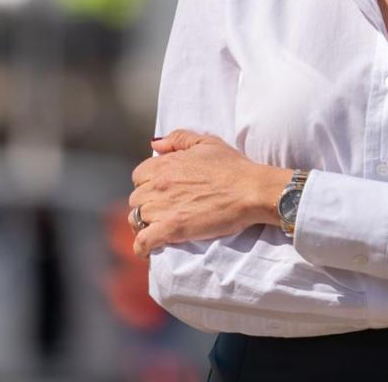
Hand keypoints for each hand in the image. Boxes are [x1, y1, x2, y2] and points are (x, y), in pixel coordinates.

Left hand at [129, 129, 290, 256]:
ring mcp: (162, 207)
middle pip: (136, 198)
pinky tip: (148, 250)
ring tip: (157, 228)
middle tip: (162, 210)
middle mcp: (158, 184)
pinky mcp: (171, 229)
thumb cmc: (234, 167)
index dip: (148, 183)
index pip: (139, 175)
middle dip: (146, 203)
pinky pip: (143, 241)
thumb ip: (179, 138)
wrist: (251, 191)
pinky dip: (142, 247)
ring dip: (144, 224)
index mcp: (165, 164)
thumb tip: (155, 145)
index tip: (160, 190)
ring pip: (136, 219)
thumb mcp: (207, 143)